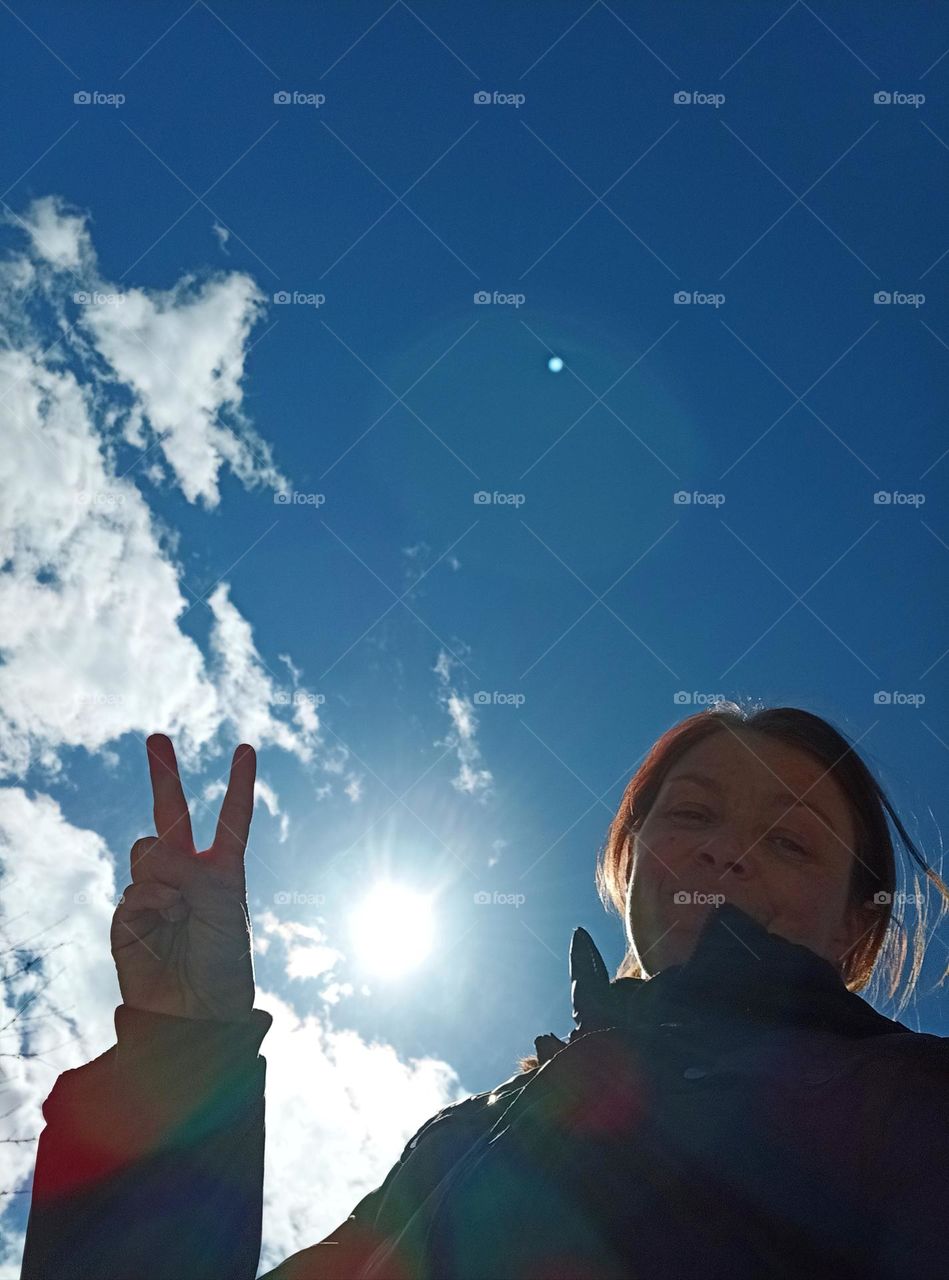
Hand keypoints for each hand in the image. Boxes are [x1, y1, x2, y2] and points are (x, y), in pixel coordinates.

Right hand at [110, 734, 257, 1021]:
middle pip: (171, 814)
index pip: (232, 819)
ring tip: (181, 908)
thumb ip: (188, 867)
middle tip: (157, 737)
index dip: (240, 785)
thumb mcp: (223, 902)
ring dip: (164, 872)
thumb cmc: (223, 958)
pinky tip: (164, 923)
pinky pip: (134, 888)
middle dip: (164, 774)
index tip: (246, 749)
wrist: (197, 1011)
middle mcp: (187, 873)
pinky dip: (151, 901)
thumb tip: (147, 856)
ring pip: (147, 850)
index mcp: (223, 869)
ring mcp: (155, 891)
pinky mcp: (130, 916)